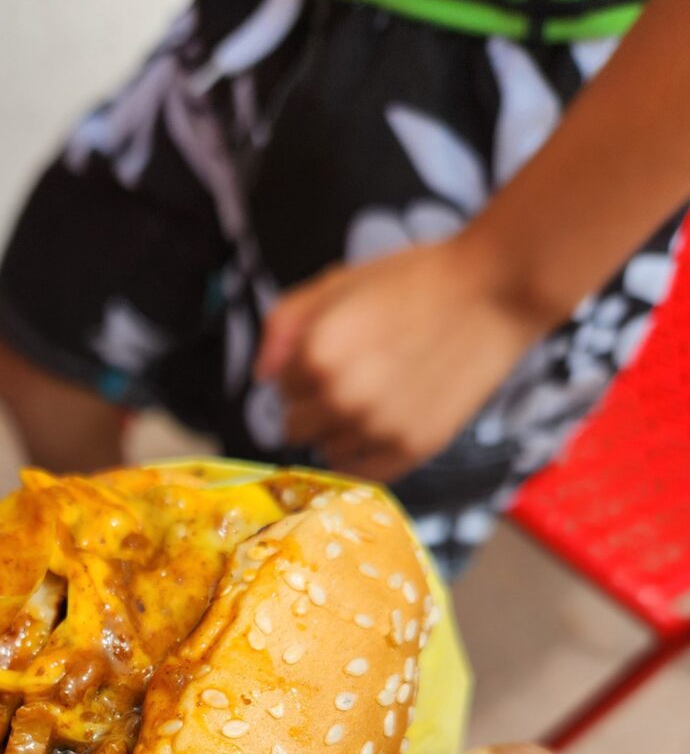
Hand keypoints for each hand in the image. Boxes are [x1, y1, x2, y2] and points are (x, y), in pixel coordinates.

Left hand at [254, 238, 546, 481]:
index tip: (334, 352)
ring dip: (341, 432)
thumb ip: (284, 324)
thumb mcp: (337, 283)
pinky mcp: (410, 449)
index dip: (303, 371)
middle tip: (355, 377)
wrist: (492, 291)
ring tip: (377, 397)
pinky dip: (367, 454)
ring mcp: (376, 429)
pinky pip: (363, 473)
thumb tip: (261, 376)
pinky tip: (386, 423)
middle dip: (315, 406)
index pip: (279, 389)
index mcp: (315, 355)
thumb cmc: (412, 280)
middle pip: (296, 427)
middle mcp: (340, 398)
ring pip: (327, 452)